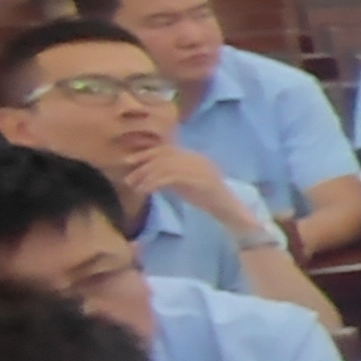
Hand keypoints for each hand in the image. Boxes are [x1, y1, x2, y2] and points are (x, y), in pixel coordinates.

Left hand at [123, 139, 252, 229]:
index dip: (145, 154)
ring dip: (145, 176)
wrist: (231, 211)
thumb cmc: (210, 201)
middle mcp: (197, 159)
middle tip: (128, 177)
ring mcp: (199, 169)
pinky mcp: (198, 180)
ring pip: (164, 165)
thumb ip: (172, 176)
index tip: (129, 161)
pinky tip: (146, 191)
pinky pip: (169, 177)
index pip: (166, 149)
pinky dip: (154, 183)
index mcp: (194, 157)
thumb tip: (149, 173)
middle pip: (163, 155)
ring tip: (134, 186)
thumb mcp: (187, 184)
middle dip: (142, 165)